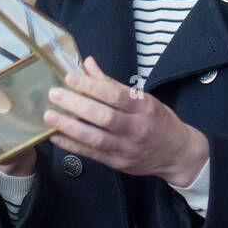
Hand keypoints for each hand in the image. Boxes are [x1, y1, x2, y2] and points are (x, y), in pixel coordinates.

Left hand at [44, 57, 209, 186]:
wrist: (178, 154)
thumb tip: (88, 64)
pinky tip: (56, 135)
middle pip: (103, 116)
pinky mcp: (118, 163)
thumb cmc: (159, 121)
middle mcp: (137, 128)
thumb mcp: (144, 98)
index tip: (70, 77)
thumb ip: (112, 84)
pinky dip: (71, 144)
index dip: (91, 85)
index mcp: (145, 107)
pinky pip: (91, 153)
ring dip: (69, 126)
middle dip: (76, 104)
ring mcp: (127, 148)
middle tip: (54, 94)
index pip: (115, 95)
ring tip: (50, 115)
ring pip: (95, 137)